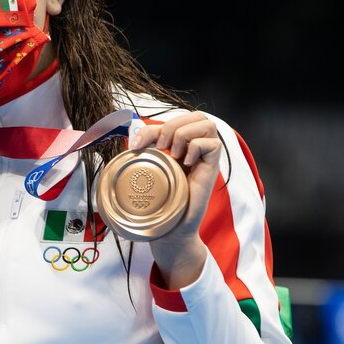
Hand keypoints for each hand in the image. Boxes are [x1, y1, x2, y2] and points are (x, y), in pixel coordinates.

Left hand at [129, 111, 221, 288]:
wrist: (171, 227)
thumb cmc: (160, 200)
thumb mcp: (149, 170)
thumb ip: (144, 151)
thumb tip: (130, 136)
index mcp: (181, 145)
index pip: (174, 120)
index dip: (152, 127)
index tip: (135, 146)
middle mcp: (196, 148)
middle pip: (196, 116)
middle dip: (173, 125)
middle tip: (161, 147)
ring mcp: (205, 157)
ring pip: (207, 124)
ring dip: (185, 134)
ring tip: (175, 155)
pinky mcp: (213, 168)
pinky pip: (213, 144)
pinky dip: (197, 148)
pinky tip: (187, 164)